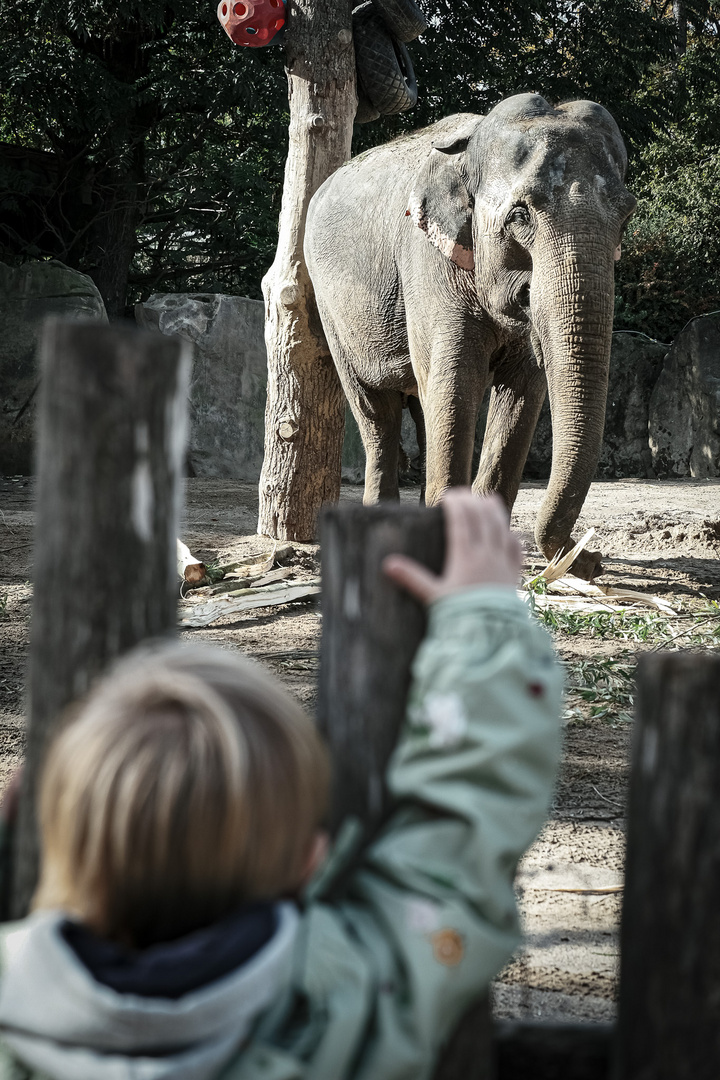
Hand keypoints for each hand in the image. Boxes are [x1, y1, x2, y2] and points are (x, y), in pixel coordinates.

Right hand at [383, 489, 521, 604]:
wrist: (491, 634)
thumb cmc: (459, 616)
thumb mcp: (432, 596)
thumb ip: (411, 578)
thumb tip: (386, 564)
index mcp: (464, 556)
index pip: (461, 518)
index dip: (455, 502)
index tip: (447, 495)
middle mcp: (486, 553)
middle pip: (481, 516)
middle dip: (471, 501)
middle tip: (462, 495)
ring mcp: (502, 561)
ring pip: (501, 526)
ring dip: (493, 510)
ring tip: (486, 500)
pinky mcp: (513, 573)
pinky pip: (516, 547)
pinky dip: (511, 534)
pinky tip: (508, 531)